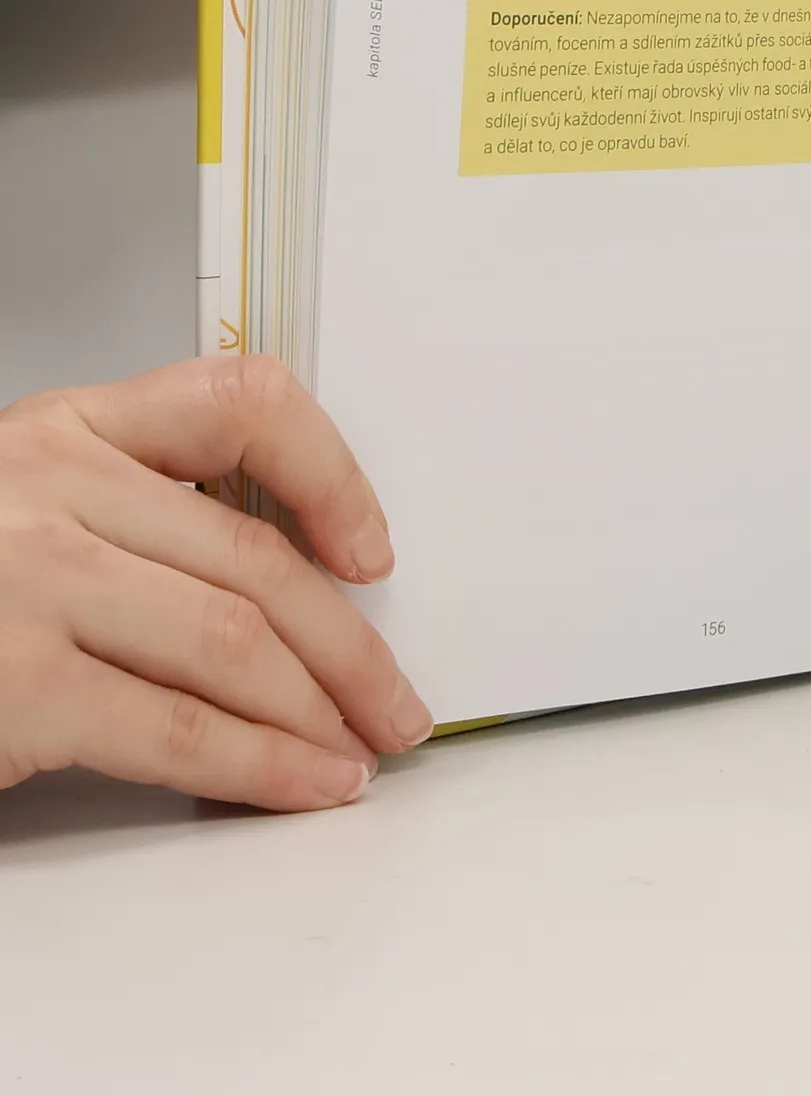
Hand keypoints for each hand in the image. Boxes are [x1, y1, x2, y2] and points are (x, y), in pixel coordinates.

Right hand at [0, 357, 430, 810]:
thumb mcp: (25, 511)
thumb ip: (134, 516)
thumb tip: (295, 589)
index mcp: (66, 427)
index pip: (243, 401)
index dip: (332, 474)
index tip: (373, 552)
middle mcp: (50, 484)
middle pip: (256, 558)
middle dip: (349, 644)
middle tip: (395, 701)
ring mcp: (28, 580)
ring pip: (236, 642)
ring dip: (321, 710)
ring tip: (362, 752)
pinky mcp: (15, 683)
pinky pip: (179, 728)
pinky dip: (262, 765)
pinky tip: (304, 784)